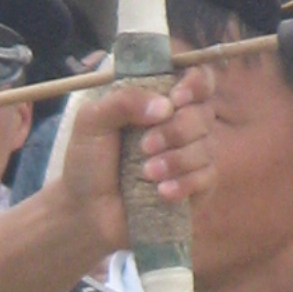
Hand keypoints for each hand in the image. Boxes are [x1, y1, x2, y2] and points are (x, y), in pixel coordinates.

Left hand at [59, 67, 215, 254]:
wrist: (85, 212)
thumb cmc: (88, 163)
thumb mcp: (92, 121)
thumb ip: (123, 100)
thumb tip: (166, 106)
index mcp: (160, 101)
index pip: (197, 79)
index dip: (196, 83)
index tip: (176, 99)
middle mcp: (180, 125)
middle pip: (203, 113)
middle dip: (175, 129)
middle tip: (143, 147)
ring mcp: (191, 157)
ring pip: (206, 147)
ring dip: (176, 159)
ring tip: (146, 173)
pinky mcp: (196, 188)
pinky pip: (207, 177)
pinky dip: (185, 183)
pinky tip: (161, 192)